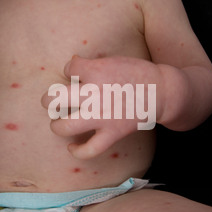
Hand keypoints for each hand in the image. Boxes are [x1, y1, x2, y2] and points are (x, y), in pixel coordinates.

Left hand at [42, 55, 156, 159]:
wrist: (162, 91)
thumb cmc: (138, 73)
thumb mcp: (114, 60)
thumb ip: (91, 64)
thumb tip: (72, 62)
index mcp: (96, 71)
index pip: (69, 69)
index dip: (70, 70)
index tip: (77, 74)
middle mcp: (95, 94)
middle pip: (55, 99)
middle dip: (49, 100)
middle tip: (52, 102)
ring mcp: (102, 116)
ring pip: (64, 127)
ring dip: (56, 125)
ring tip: (58, 122)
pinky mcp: (112, 133)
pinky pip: (89, 149)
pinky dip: (77, 151)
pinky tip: (71, 147)